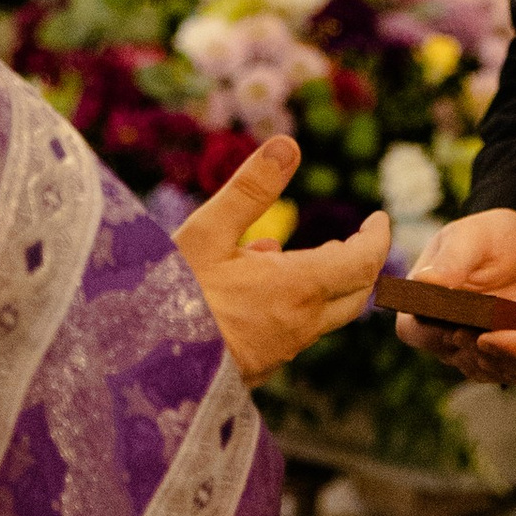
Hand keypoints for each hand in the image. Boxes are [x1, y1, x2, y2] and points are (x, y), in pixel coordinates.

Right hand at [174, 138, 389, 383]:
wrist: (138, 370)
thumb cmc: (169, 298)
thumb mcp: (207, 232)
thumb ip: (250, 189)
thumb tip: (288, 145)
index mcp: (297, 288)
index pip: (363, 263)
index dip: (377, 238)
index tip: (378, 218)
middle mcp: (299, 326)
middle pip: (353, 296)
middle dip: (358, 265)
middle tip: (350, 239)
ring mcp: (279, 353)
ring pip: (322, 319)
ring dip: (322, 286)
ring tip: (296, 256)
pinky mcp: (257, 370)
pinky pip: (292, 335)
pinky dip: (293, 307)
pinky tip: (255, 289)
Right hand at [393, 208, 515, 386]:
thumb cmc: (491, 238)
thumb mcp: (473, 238)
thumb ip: (451, 260)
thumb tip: (423, 281)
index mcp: (420, 300)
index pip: (413, 330)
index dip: (435, 334)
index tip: (462, 328)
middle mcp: (438, 331)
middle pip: (448, 354)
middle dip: (475, 349)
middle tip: (501, 336)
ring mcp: (467, 348)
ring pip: (477, 367)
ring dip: (499, 359)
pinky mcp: (496, 356)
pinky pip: (503, 369)